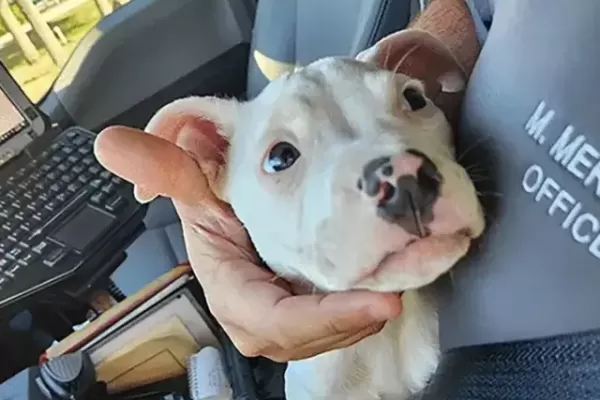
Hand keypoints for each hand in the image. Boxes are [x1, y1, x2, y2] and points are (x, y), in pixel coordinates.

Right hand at [94, 126, 401, 361]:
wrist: (231, 216)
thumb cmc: (215, 203)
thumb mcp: (197, 185)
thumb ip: (169, 168)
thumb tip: (112, 144)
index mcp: (230, 293)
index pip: (275, 319)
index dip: (322, 317)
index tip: (377, 302)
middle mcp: (257, 318)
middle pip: (309, 335)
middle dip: (351, 322)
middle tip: (394, 295)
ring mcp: (283, 322)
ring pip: (329, 334)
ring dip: (362, 319)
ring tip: (396, 290)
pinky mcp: (305, 316)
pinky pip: (337, 323)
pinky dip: (361, 311)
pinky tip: (384, 289)